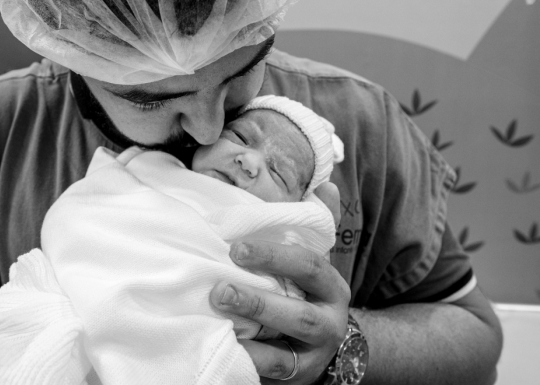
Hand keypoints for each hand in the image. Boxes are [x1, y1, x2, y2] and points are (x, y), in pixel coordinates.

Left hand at [210, 183, 350, 383]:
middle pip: (298, 315)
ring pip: (284, 350)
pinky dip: (249, 360)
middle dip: (258, 301)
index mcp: (332, 287)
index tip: (237, 248)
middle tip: (220, 289)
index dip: (275, 258)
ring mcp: (314, 354)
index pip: (310, 268)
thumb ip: (317, 223)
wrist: (324, 347)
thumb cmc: (307, 293)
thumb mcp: (314, 261)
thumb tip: (326, 184)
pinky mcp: (296, 375)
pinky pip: (272, 371)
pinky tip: (224, 345)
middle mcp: (329, 322)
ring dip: (249, 335)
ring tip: (217, 318)